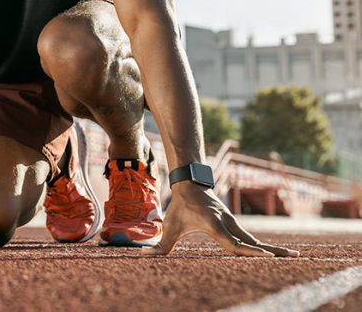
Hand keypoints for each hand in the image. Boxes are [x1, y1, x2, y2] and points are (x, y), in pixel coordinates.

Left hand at [144, 182, 298, 256]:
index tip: (265, 255)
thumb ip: (162, 244)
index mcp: (214, 225)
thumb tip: (147, 256)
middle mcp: (228, 224)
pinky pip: (251, 238)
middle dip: (272, 251)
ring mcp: (234, 224)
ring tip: (295, 257)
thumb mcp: (170, 225)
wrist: (190, 184)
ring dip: (274, 248)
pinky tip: (277, 254)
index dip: (248, 250)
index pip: (234, 242)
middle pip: (253, 241)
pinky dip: (265, 246)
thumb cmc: (180, 206)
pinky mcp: (235, 224)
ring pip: (255, 239)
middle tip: (294, 257)